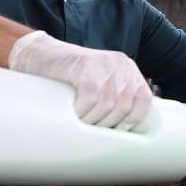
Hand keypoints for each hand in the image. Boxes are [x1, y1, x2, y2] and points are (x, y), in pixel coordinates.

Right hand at [8, 30, 151, 129]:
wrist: (41, 54)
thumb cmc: (70, 75)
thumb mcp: (100, 83)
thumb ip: (115, 98)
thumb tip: (125, 131)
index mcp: (129, 70)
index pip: (144, 101)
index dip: (132, 121)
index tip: (117, 131)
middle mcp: (122, 64)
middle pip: (124, 106)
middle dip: (107, 123)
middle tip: (91, 128)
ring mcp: (105, 63)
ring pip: (107, 105)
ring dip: (92, 120)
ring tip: (81, 122)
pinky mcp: (87, 65)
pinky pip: (90, 97)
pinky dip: (82, 110)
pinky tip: (74, 112)